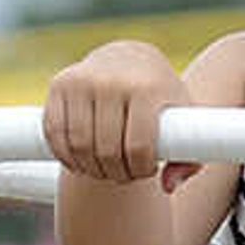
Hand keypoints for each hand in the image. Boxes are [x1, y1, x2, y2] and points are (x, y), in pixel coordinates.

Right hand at [42, 41, 187, 184]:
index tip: (146, 170)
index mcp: (147, 87)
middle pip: (107, 151)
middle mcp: (112, 80)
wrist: (129, 58)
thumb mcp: (183, 119)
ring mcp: (82, 80)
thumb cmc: (159, 98)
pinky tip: (81, 160)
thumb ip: (189, 158)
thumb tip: (169, 186)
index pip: (139, 147)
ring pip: (78, 147)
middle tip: (125, 174)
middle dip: (116, 173)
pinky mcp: (59, 84)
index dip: (141, 169)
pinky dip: (65, 156)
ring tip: (105, 169)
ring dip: (91, 169)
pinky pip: (55, 134)